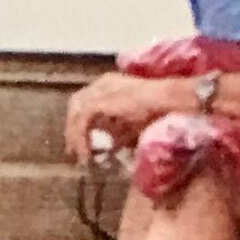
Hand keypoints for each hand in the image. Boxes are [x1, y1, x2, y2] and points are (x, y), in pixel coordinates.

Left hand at [63, 73, 188, 163]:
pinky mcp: (100, 101)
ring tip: (80, 155)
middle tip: (74, 149)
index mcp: (110, 84)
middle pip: (77, 104)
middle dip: (72, 127)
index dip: (81, 121)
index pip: (87, 100)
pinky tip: (86, 153)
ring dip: (74, 135)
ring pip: (77, 112)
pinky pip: (82, 121)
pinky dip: (81, 138)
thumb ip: (120, 131)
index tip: (82, 141)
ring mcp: (100, 90)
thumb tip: (112, 146)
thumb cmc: (159, 110)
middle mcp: (103, 84)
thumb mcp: (134, 123)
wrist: (168, 100)